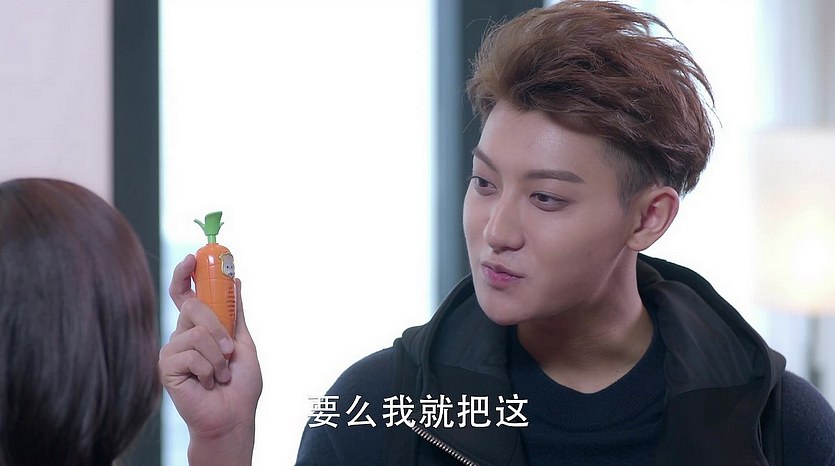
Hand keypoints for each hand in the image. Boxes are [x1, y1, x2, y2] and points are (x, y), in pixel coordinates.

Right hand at [159, 254, 262, 464]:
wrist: (232, 416)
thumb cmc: (239, 385)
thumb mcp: (243, 342)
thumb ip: (235, 313)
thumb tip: (236, 280)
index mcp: (199, 326)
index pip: (186, 293)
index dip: (186, 273)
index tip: (194, 258)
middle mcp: (182, 334)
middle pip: (193, 306)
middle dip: (218, 327)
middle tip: (230, 350)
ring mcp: (172, 350)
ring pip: (195, 331)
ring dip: (218, 355)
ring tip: (221, 374)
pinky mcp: (166, 367)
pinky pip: (190, 354)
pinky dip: (208, 369)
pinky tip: (207, 383)